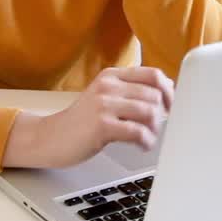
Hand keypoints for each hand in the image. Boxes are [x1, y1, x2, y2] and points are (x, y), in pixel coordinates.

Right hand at [2, 67, 174, 169]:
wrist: (50, 138)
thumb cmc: (81, 122)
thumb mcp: (105, 97)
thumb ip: (131, 91)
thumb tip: (168, 87)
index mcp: (111, 76)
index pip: (153, 75)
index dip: (169, 91)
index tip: (171, 107)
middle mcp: (108, 86)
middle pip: (154, 95)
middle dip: (162, 115)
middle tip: (155, 128)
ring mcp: (103, 104)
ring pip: (149, 112)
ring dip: (154, 130)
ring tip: (147, 138)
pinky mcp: (101, 125)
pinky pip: (137, 131)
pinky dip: (146, 141)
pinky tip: (141, 145)